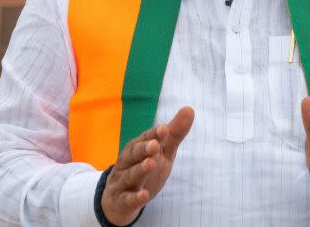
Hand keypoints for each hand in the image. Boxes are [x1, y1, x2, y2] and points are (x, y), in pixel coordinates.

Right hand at [101, 106, 193, 224]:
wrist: (120, 200)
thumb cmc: (146, 169)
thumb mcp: (163, 152)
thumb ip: (174, 133)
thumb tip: (190, 108)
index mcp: (137, 148)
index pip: (146, 139)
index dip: (154, 134)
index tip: (164, 128)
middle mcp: (127, 162)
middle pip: (134, 154)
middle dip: (143, 149)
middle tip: (154, 145)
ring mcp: (122, 181)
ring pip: (130, 175)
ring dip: (139, 169)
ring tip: (150, 164)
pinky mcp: (121, 200)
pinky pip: (127, 199)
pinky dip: (135, 197)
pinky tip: (144, 195)